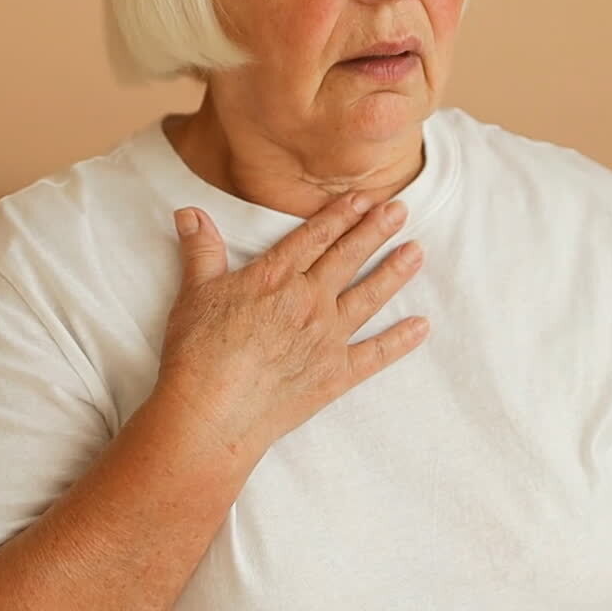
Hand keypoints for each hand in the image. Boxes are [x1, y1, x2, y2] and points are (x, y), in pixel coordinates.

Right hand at [153, 193, 428, 458]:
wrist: (212, 414)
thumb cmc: (197, 354)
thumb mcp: (194, 293)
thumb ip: (201, 250)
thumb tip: (190, 212)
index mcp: (275, 278)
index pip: (314, 237)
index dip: (340, 215)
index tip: (363, 197)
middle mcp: (308, 302)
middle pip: (347, 258)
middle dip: (375, 231)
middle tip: (401, 210)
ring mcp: (326, 339)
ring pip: (368, 297)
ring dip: (394, 273)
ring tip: (417, 251)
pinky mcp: (334, 375)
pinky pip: (375, 354)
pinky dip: (400, 341)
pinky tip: (421, 326)